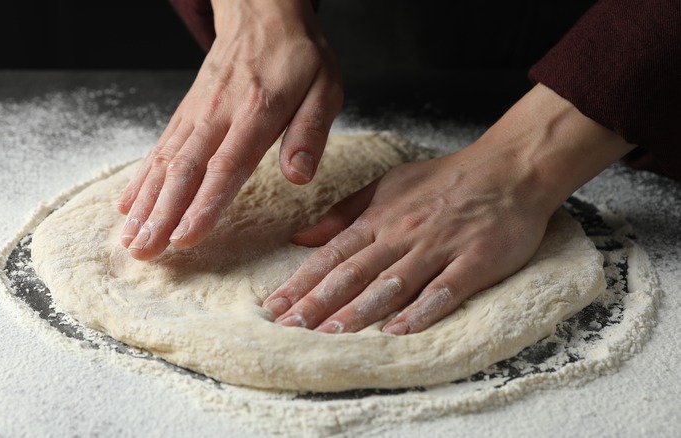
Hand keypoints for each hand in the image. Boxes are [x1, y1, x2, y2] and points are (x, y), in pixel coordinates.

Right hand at [117, 0, 342, 259]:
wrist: (262, 15)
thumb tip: (298, 176)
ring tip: (130, 238)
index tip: (185, 238)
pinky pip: (158, 149)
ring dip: (145, 203)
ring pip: (164, 162)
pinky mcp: (185, 113)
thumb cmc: (297, 57)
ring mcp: (196, 114)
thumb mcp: (323, 89)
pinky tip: (128, 206)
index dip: (204, 205)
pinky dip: (140, 179)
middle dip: (162, 215)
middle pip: (185, 170)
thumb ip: (310, 133)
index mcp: (257, 112)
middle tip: (144, 251)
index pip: (225, 166)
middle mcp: (218, 114)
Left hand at [262, 83, 634, 334]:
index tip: (274, 308)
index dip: (301, 283)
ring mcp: (438, 247)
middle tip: (289, 329)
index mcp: (379, 218)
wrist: (509, 169)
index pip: (332, 255)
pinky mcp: (475, 261)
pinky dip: (420, 311)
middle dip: (318, 302)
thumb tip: (300, 237)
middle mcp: (403, 234)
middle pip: (353, 273)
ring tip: (329, 335)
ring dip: (358, 311)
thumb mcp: (387, 185)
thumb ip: (344, 213)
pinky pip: (444, 290)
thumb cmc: (445, 180)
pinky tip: (397, 332)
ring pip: (391, 284)